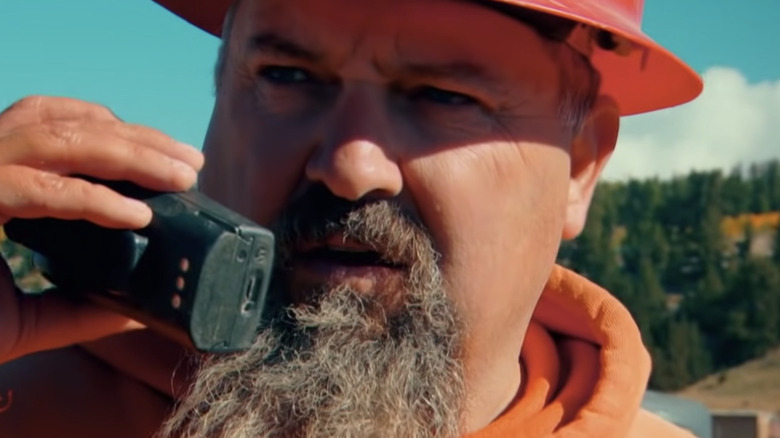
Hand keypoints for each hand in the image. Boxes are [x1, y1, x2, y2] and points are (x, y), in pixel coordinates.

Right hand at [0, 96, 203, 362]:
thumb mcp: (23, 318)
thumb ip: (76, 310)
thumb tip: (135, 314)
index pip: (63, 130)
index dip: (121, 136)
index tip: (173, 163)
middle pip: (70, 125)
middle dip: (138, 140)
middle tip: (191, 163)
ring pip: (55, 138)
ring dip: (127, 152)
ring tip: (179, 175)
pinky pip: (33, 189)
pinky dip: (89, 199)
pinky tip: (136, 215)